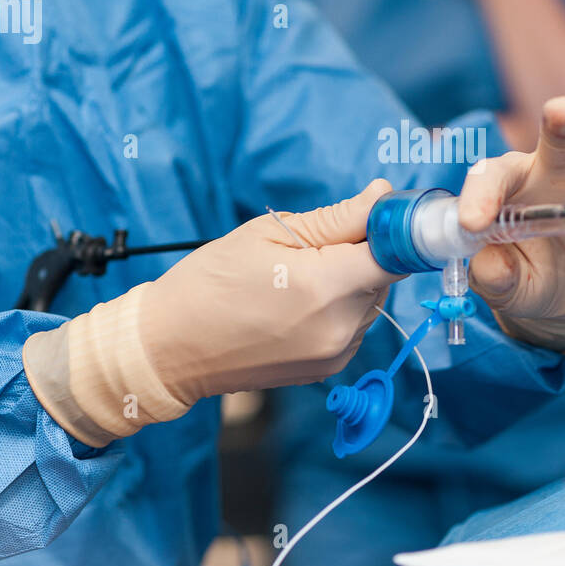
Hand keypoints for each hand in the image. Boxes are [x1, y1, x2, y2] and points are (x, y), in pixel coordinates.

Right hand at [141, 179, 402, 397]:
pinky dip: (339, 310)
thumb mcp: (269, 234)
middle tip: (317, 246)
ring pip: (371, 303)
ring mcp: (335, 354)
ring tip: (299, 278)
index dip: (391, 232)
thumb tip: (382, 196)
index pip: (395, 254)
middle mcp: (340, 327)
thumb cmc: (210, 282)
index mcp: (326, 286)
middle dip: (363, 255)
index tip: (376, 219)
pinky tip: (299, 304)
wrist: (170, 349)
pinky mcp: (327, 370)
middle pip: (383, 278)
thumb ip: (337, 218)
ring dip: (352, 284)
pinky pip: (354, 328)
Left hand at [459, 97, 564, 350]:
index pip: (495, 176)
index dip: (481, 195)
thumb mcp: (506, 283)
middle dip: (564, 122)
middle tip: (561, 111)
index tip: (472, 224)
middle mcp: (563, 175)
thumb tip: (489, 267)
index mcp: (517, 182)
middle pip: (563, 139)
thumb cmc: (527, 274)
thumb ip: (494, 276)